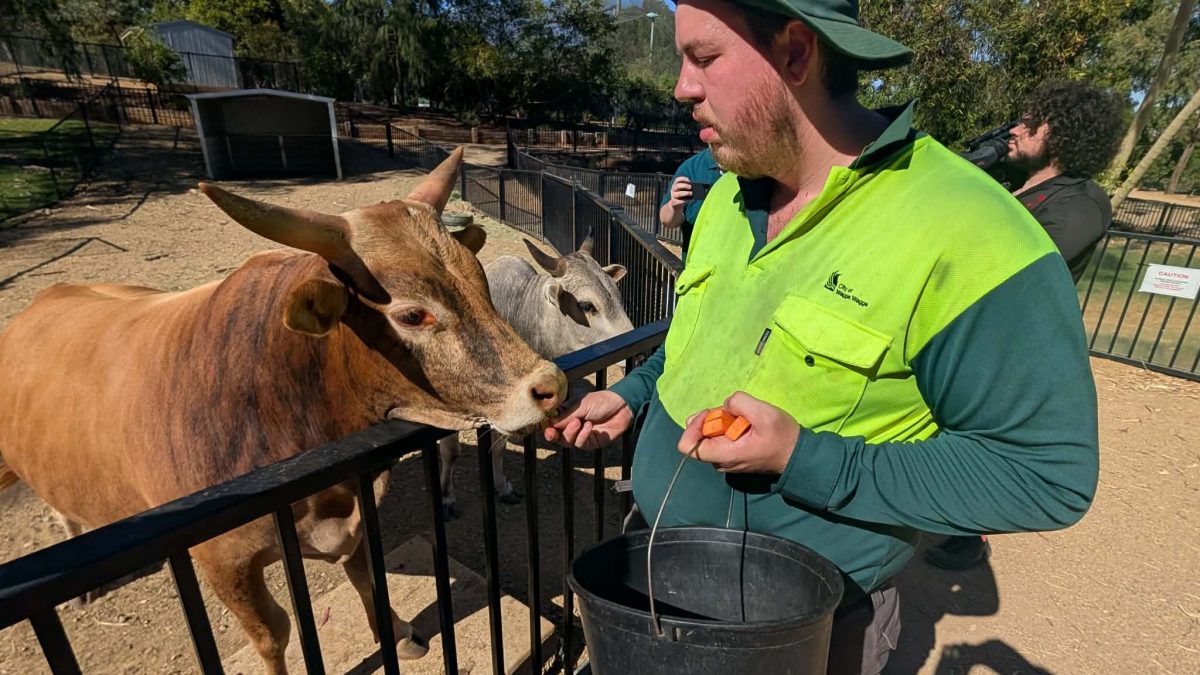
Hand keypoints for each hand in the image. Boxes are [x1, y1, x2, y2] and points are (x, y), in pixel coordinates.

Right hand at [544, 390, 633, 450]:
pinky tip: (589, 427)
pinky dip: (582, 435)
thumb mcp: (581, 405)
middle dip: (552, 434)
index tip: (543, 426)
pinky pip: (580, 443)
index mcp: (566, 413)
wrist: (622, 407)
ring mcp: (580, 435)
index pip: (551, 422)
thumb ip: (565, 415)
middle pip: (555, 435)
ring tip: (578, 422)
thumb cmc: (602, 401)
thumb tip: (548, 423)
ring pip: (566, 441)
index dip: (546, 425)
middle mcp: (571, 425)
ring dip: (570, 433)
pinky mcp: (590, 442)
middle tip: (551, 431)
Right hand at [668, 176, 691, 208]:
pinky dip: (685, 200)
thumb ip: (687, 188)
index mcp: (675, 184)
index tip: (689, 181)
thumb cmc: (682, 195)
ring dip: (686, 193)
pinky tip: (689, 200)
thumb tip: (694, 188)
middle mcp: (673, 189)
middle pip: (678, 186)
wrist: (676, 204)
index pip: (678, 179)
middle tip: (691, 187)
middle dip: (685, 186)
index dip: (683, 179)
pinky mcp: (674, 202)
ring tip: (691, 193)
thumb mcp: (684, 190)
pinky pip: (679, 201)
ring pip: (679, 194)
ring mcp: (673, 196)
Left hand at [677, 392, 799, 473]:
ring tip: (744, 419)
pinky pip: (720, 438)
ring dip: (722, 421)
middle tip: (734, 413)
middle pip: (698, 436)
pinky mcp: (732, 455)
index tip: (712, 413)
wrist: (797, 455)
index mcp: (723, 455)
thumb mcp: (764, 413)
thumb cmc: (781, 436)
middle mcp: (719, 461)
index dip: (694, 425)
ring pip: (710, 435)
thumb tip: (725, 405)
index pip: (687, 446)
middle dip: (712, 418)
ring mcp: (725, 460)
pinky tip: (745, 425)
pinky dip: (728, 427)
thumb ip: (739, 403)